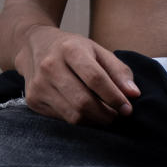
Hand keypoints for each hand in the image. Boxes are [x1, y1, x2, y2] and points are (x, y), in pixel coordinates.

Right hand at [16, 25, 139, 126]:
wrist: (34, 45)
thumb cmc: (72, 48)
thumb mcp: (97, 50)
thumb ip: (118, 71)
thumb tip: (133, 95)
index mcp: (70, 49)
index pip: (95, 78)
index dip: (114, 97)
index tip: (127, 108)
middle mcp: (50, 66)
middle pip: (83, 101)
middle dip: (105, 114)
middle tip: (117, 116)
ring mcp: (38, 85)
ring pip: (73, 115)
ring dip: (94, 120)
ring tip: (105, 115)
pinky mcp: (33, 100)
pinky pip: (63, 119)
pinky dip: (80, 120)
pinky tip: (87, 113)